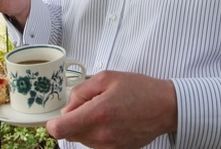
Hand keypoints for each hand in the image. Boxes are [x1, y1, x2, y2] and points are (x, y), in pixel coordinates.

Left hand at [47, 71, 177, 148]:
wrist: (165, 107)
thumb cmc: (139, 89)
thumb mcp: (107, 78)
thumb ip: (81, 92)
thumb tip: (68, 108)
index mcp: (97, 114)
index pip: (59, 130)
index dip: (54, 122)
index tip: (62, 114)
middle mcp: (101, 135)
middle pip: (70, 134)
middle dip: (74, 119)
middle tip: (92, 104)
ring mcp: (109, 146)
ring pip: (82, 139)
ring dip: (86, 125)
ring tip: (106, 110)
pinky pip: (96, 144)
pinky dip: (97, 132)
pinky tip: (112, 120)